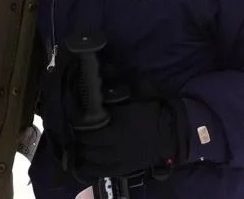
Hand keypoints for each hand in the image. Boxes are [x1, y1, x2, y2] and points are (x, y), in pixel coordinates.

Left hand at [71, 98, 187, 180]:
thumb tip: (104, 72)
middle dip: (80, 137)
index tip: (74, 116)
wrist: (169, 132)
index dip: (79, 122)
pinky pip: (102, 171)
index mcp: (119, 122)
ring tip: (78, 145)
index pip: (91, 126)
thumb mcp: (137, 92)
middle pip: (89, 143)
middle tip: (76, 130)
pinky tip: (84, 164)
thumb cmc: (152, 110)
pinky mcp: (124, 168)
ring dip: (83, 151)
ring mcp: (120, 157)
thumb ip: (119, 87)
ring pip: (93, 158)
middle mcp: (117, 142)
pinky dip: (91, 168)